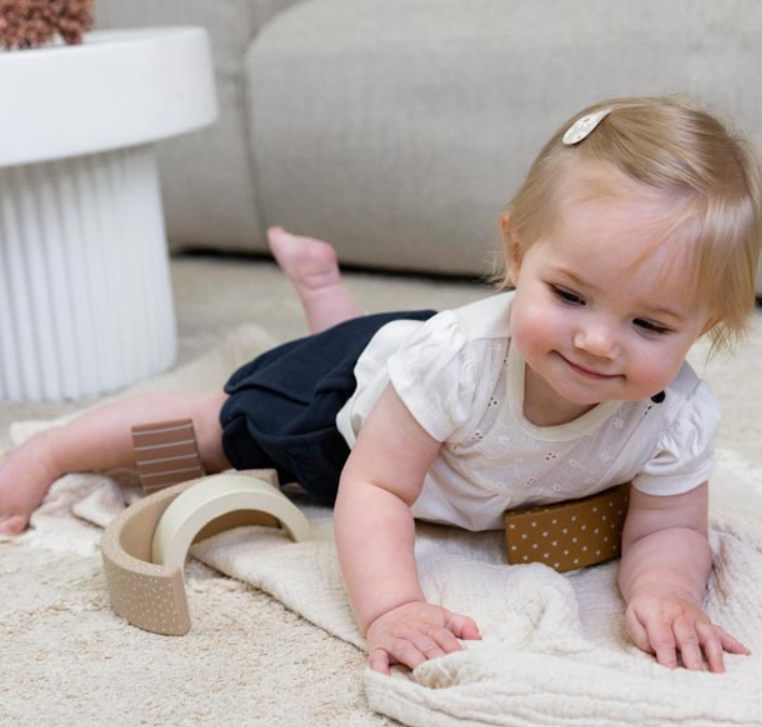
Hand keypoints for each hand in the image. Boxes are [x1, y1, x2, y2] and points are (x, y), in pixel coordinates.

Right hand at [366, 601, 480, 673]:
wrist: (387, 607)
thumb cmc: (419, 618)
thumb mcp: (442, 616)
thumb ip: (463, 624)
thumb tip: (480, 639)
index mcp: (430, 625)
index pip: (444, 637)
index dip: (454, 650)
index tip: (464, 664)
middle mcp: (412, 632)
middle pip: (427, 645)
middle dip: (438, 660)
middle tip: (448, 676)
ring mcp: (395, 640)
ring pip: (407, 651)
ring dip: (416, 663)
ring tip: (425, 678)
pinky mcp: (378, 648)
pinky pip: (377, 659)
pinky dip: (380, 669)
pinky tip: (386, 678)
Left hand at [625, 585, 749, 671]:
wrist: (660, 588)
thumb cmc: (645, 610)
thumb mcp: (633, 618)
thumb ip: (641, 636)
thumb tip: (656, 652)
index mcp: (658, 614)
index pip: (663, 638)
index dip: (666, 656)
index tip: (670, 672)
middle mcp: (679, 615)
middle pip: (687, 638)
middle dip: (692, 657)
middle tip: (696, 674)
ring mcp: (696, 618)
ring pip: (707, 636)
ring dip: (714, 653)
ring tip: (718, 672)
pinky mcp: (706, 622)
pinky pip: (721, 632)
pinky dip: (732, 643)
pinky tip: (743, 652)